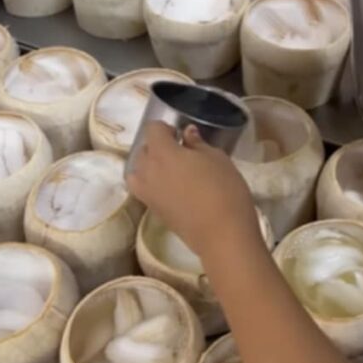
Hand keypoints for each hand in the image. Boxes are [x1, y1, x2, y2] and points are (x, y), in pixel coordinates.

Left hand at [125, 121, 260, 260]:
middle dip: (158, 146)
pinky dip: (150, 183)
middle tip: (180, 153)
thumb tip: (187, 133)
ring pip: (138, 169)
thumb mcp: (217, 159)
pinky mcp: (151, 209)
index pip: (152, 129)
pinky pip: (142, 188)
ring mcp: (146, 191)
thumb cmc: (224, 190)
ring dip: (150, 165)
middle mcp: (147, 169)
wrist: (221, 234)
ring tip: (172, 171)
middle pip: (143, 149)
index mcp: (162, 152)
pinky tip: (170, 187)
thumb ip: (198, 144)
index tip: (181, 135)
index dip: (165, 128)